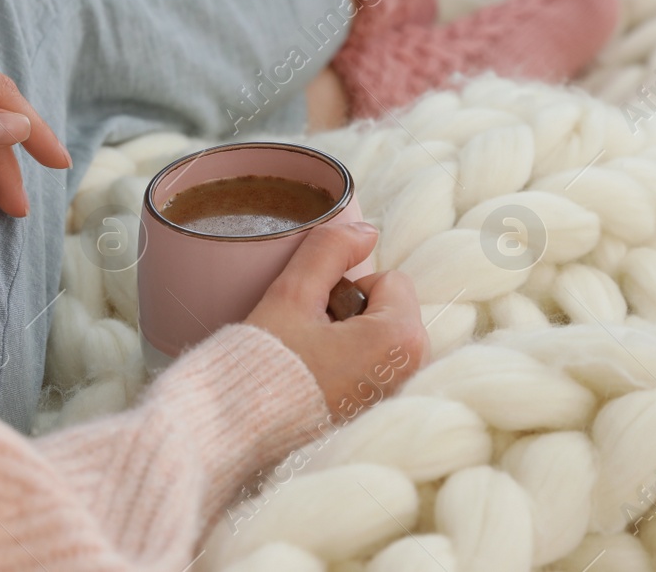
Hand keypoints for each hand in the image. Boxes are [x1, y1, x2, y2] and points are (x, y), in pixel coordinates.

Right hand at [246, 222, 426, 416]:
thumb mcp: (294, 291)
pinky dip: (350, 359)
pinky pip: (374, 360)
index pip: (388, 279)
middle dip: (352, 310)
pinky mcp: (381, 407)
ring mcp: (398, 392)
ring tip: (313, 357)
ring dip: (349, 333)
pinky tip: (318, 375)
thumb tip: (366, 231)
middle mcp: (412, 370)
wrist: (242, 424)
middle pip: (388, 305)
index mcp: (402, 339)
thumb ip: (331, 249)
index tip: (317, 317)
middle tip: (313, 336)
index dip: (346, 287)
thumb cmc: (269, 361)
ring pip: (379, 330)